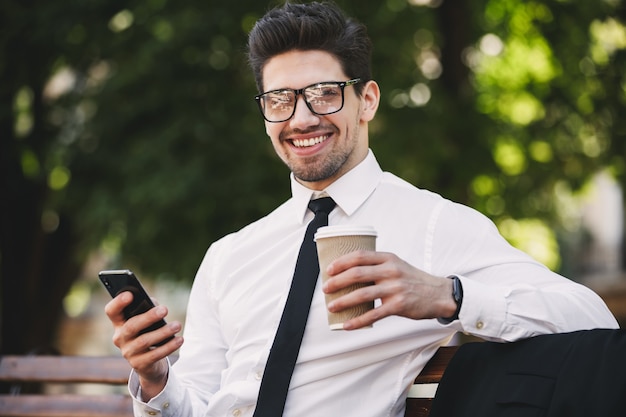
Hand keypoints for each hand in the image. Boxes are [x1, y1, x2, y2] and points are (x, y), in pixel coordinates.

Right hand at [104, 291, 182, 399]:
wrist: (149, 362)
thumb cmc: (148, 332)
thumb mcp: (147, 320)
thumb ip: (148, 309)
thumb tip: (155, 305)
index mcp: (119, 323)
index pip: (112, 311)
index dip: (118, 302)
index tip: (130, 294)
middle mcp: (120, 338)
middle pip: (131, 326)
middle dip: (148, 317)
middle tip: (165, 309)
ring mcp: (128, 352)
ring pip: (144, 341)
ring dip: (163, 332)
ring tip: (177, 325)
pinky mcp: (139, 364)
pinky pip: (154, 355)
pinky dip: (169, 346)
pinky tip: (179, 339)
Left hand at [321, 250, 456, 329]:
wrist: (438, 294)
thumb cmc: (413, 280)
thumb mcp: (397, 265)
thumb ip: (377, 267)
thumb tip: (349, 274)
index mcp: (388, 259)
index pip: (360, 256)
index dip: (341, 262)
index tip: (329, 270)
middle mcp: (391, 271)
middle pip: (357, 274)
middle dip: (337, 282)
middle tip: (326, 289)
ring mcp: (395, 288)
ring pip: (363, 294)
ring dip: (344, 301)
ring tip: (332, 306)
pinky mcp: (399, 305)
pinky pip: (374, 314)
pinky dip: (358, 321)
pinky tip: (348, 324)